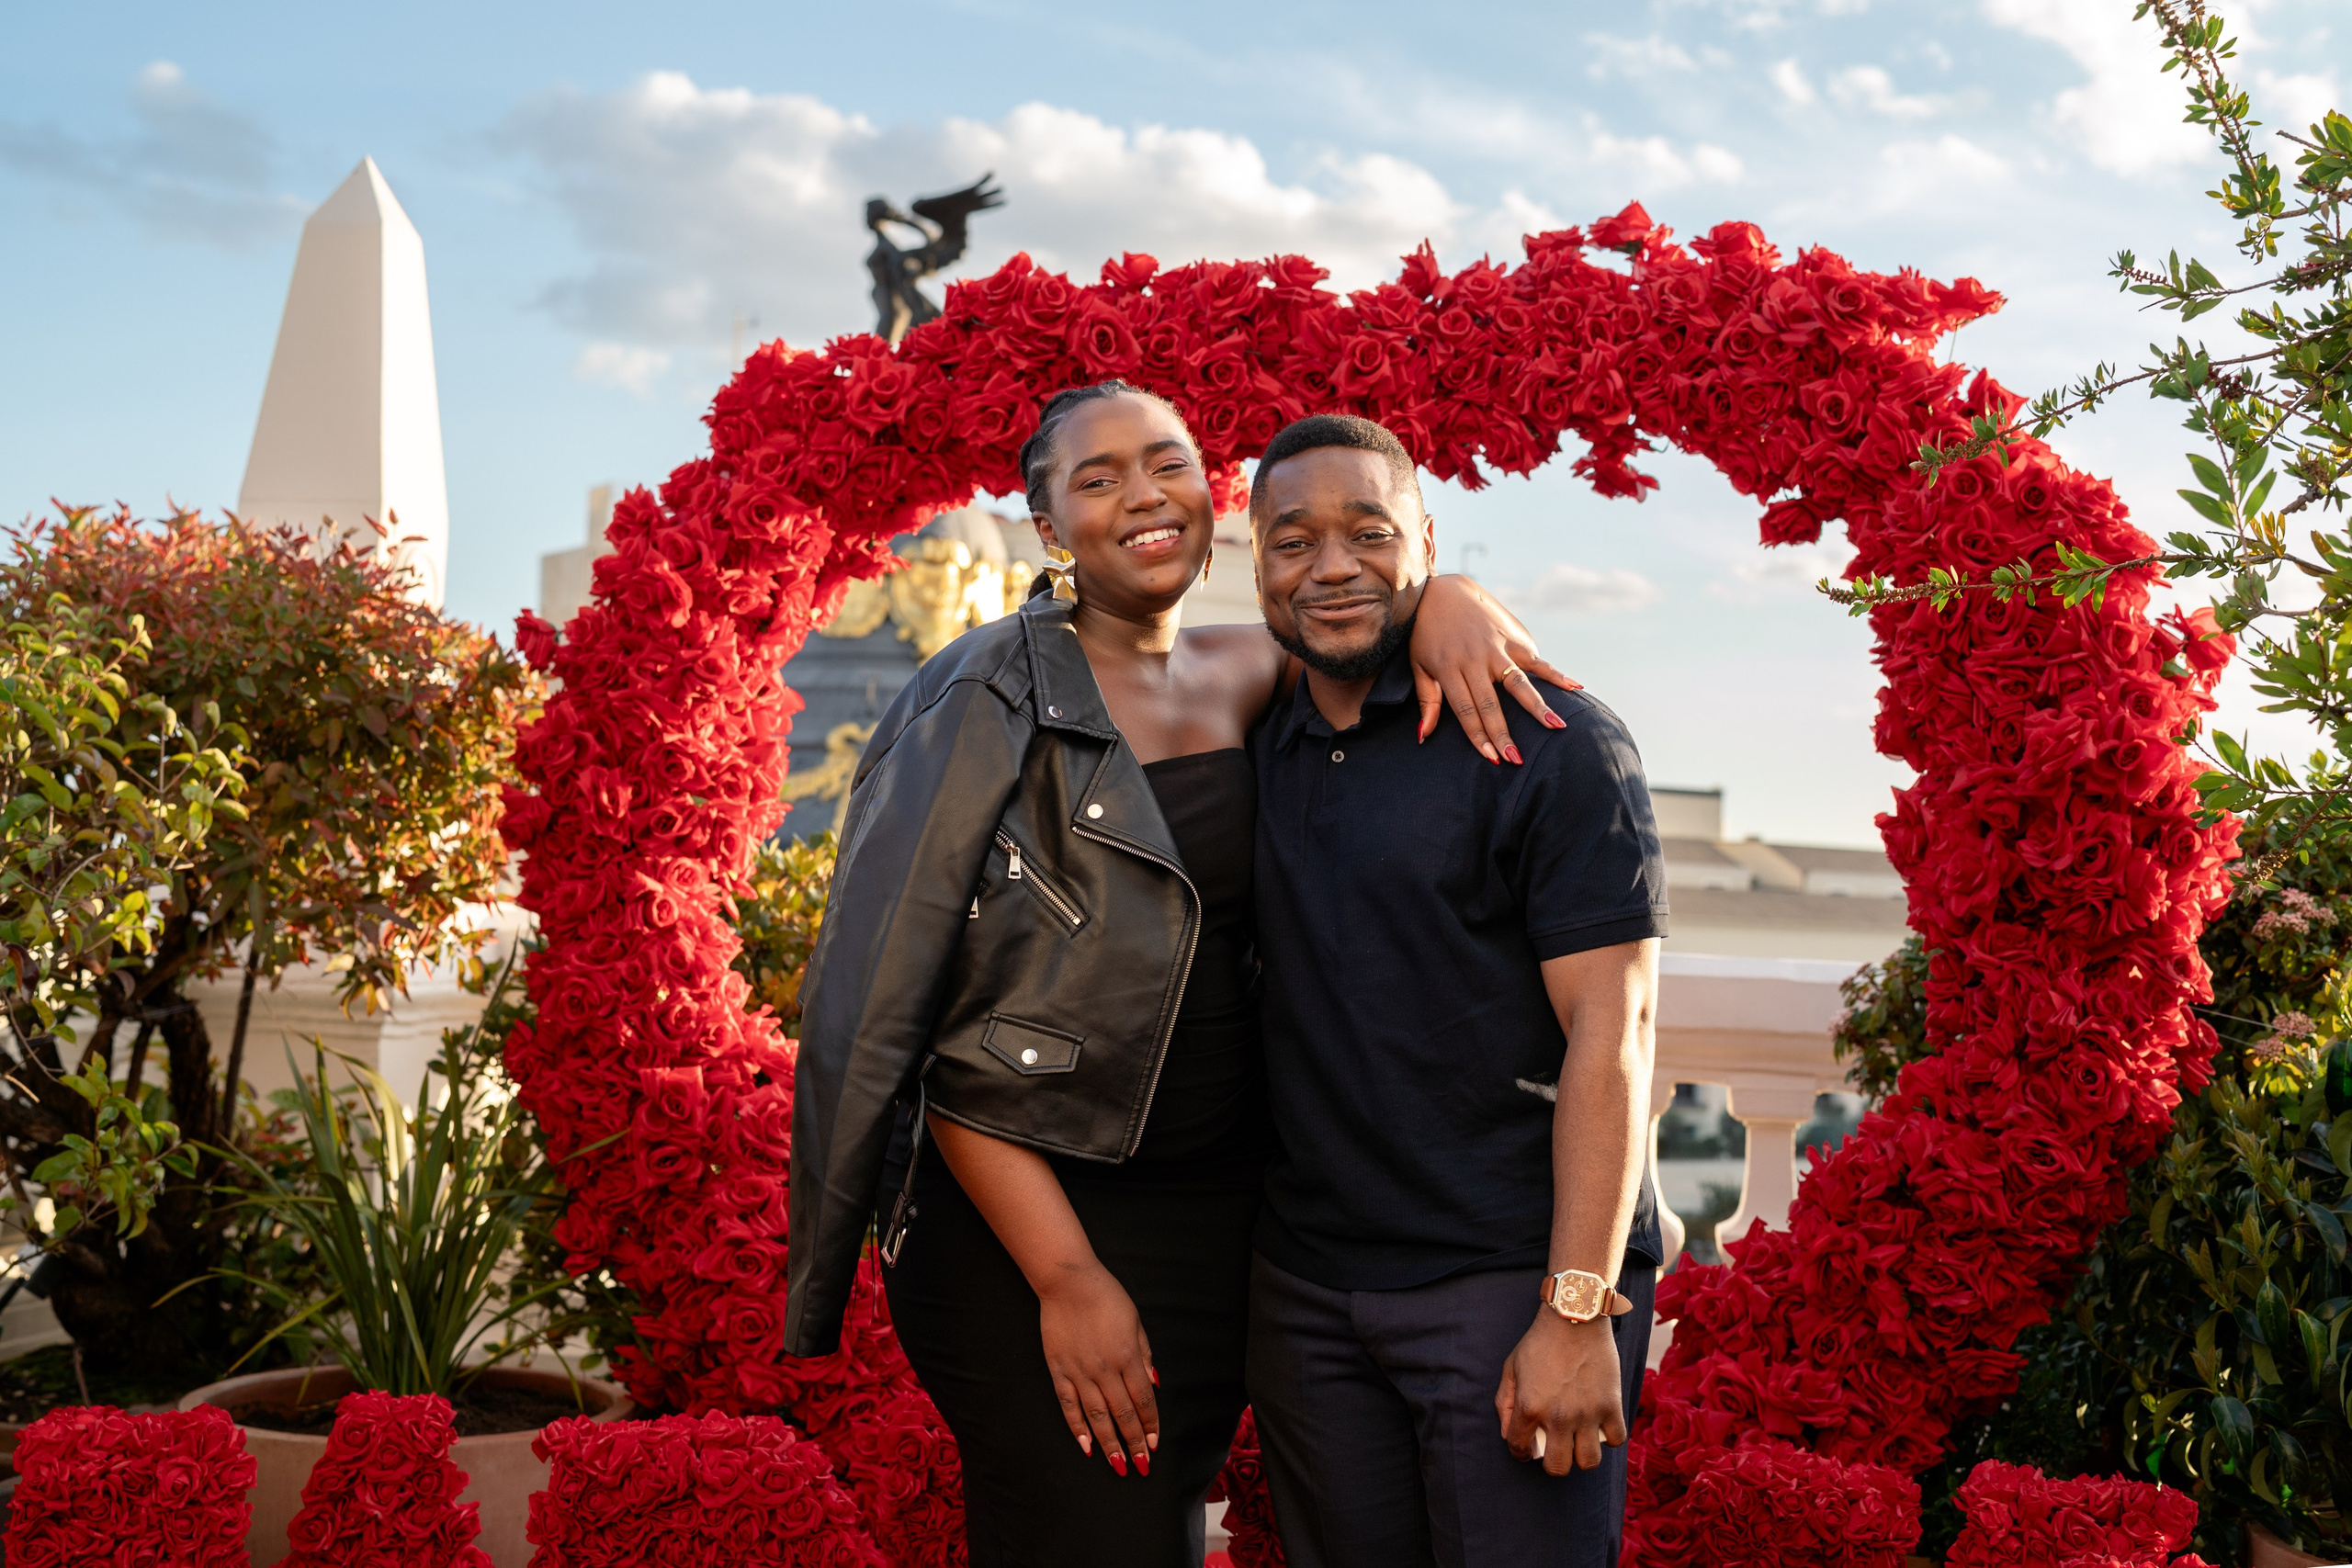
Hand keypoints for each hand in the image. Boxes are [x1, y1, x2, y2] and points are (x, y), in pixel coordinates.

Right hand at [1039, 1263, 1158, 1475]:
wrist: (1068, 1282)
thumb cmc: (1107, 1297)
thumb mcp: (1136, 1322)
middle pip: (1123, 1415)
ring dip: (1109, 1443)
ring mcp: (1079, 1372)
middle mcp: (1105, 1370)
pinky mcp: (1059, 1370)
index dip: (1150, 1425)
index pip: (1143, 1400)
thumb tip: (1153, 1385)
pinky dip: (1077, 1427)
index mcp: (1127, 1357)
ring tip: (1117, 1465)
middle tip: (1141, 1466)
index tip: (1154, 1445)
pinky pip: (1069, 1405)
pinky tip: (1086, 1445)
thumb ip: (1145, 1355)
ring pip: (1097, 1416)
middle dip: (1134, 1443)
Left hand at [1408, 574, 1579, 763]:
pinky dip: (1556, 673)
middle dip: (1504, 733)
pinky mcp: (1512, 637)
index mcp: (1449, 668)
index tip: (1492, 759)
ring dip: (1537, 706)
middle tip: (1516, 758)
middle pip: (1492, 703)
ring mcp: (1496, 647)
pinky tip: (1575, 687)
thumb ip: (1427, 700)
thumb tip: (1423, 736)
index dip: (1479, 737)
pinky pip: (1537, 659)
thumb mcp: (1419, 665)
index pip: (1466, 711)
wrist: (1442, 590)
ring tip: (1556, 727)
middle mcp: (1475, 660)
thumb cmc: (1426, 634)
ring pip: (1519, 682)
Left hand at [1494, 1311, 1624, 1474]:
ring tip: (1578, 1442)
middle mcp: (1558, 1416)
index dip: (1520, 1453)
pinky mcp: (1612, 1405)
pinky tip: (1599, 1427)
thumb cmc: (1540, 1341)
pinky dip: (1608, 1438)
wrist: (1574, 1316)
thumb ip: (1505, 1403)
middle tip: (1554, 1448)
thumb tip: (1509, 1435)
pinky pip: (1616, 1439)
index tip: (1526, 1449)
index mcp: (1530, 1406)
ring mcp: (1587, 1413)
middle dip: (1552, 1463)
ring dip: (1581, 1456)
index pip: (1520, 1448)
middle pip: (1558, 1468)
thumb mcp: (1511, 1367)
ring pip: (1588, 1461)